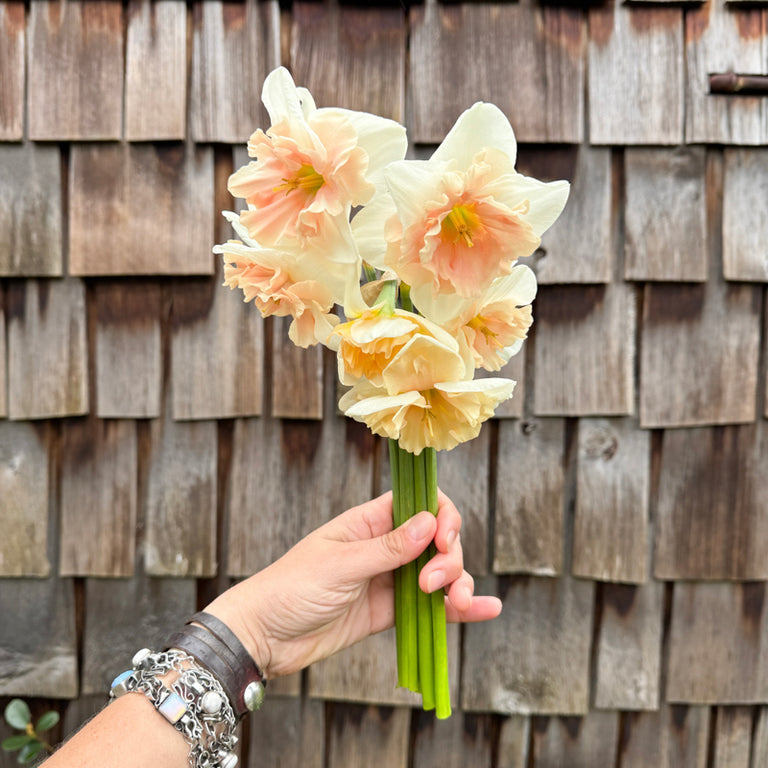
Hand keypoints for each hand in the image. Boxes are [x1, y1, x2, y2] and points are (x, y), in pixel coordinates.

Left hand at [205, 491, 501, 677]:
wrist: (263, 636)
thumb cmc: (290, 589)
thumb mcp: (340, 565)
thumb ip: (388, 548)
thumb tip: (430, 520)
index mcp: (368, 523)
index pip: (419, 504)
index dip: (441, 516)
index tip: (445, 539)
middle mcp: (384, 547)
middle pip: (436, 540)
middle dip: (448, 558)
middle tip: (432, 583)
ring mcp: (389, 580)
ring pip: (438, 573)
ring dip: (457, 584)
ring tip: (457, 603)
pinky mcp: (390, 612)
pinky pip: (430, 607)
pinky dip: (458, 608)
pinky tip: (485, 609)